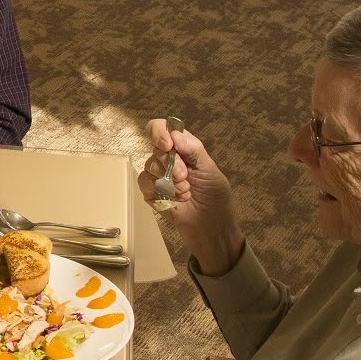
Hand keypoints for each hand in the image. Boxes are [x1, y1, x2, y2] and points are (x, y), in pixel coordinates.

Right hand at [137, 118, 244, 276]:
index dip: (160, 132)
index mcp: (184, 150)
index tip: (168, 145)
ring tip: (184, 193)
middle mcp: (168, 160)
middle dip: (172, 164)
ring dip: (168, 180)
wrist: (211, 230)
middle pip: (156, 149)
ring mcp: (158, 177)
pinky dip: (158, 191)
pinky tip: (174, 200)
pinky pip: (144, 184)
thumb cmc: (216, 200)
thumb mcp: (211, 171)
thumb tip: (174, 134)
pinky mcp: (151, 193)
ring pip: (148, 166)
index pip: (162, 129)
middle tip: (185, 178)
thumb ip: (194, 150)